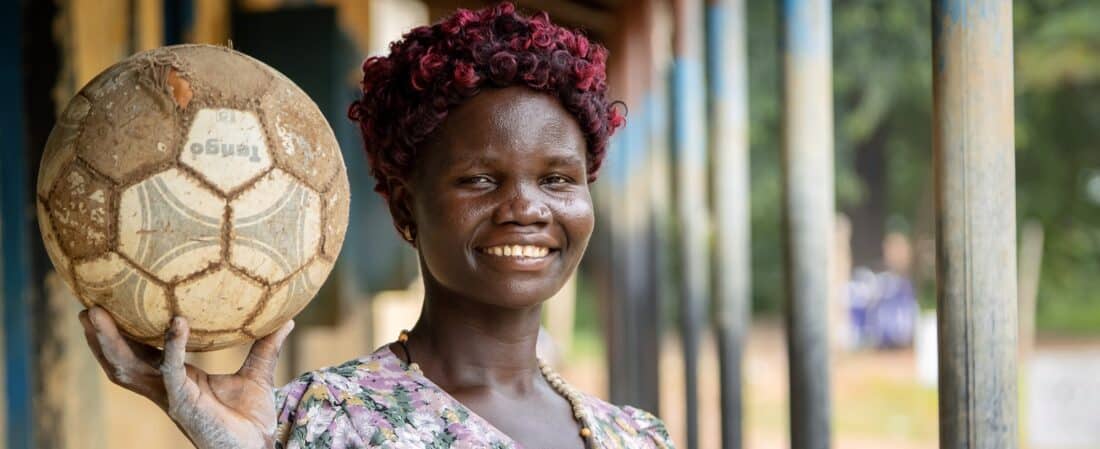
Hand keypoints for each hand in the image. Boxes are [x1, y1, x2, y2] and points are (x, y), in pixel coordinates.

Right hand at [79, 307, 293, 448]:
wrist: (257, 447)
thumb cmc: (251, 417)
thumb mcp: (257, 374)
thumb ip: (265, 347)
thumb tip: (287, 318)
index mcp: (176, 379)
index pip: (140, 354)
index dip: (122, 335)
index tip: (109, 307)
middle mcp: (166, 388)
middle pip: (121, 361)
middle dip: (101, 338)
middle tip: (87, 308)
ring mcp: (172, 396)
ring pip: (130, 367)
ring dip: (112, 342)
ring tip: (98, 314)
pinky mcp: (185, 402)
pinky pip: (172, 370)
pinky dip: (172, 346)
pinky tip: (176, 323)